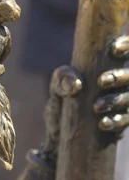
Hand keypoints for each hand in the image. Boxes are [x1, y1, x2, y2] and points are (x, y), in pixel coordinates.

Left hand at [43, 37, 128, 158]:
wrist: (61, 133)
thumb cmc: (63, 99)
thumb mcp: (58, 86)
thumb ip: (62, 80)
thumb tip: (76, 84)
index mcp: (107, 67)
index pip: (124, 52)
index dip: (125, 46)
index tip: (113, 49)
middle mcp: (119, 84)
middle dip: (119, 77)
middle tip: (101, 81)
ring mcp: (122, 103)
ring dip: (116, 101)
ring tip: (96, 107)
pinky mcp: (121, 123)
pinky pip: (126, 120)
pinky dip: (116, 121)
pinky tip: (102, 124)